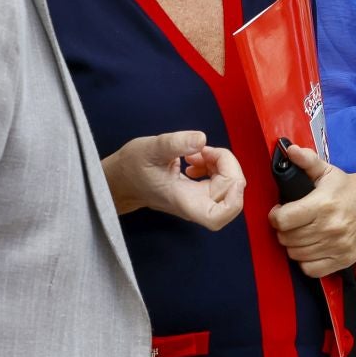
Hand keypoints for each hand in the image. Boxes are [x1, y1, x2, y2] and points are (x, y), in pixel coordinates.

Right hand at [104, 131, 244, 229]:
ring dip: (221, 165)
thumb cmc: (132, 167)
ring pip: (227, 186)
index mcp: (184, 201)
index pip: (217, 217)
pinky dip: (215, 165)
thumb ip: (176, 143)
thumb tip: (202, 139)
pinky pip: (220, 181)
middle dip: (227, 168)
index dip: (233, 200)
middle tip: (205, 151)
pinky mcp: (198, 190)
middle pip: (229, 196)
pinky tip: (197, 158)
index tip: (230, 177)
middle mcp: (195, 204)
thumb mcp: (151, 149)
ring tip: (198, 153)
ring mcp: (198, 199)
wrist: (121, 178)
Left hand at [268, 145, 355, 278]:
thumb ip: (307, 161)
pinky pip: (311, 269)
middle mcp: (330, 227)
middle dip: (283, 231)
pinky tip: (308, 249)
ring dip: (292, 245)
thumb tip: (290, 150)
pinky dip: (305, 262)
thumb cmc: (346, 189)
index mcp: (323, 204)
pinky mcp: (342, 259)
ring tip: (298, 234)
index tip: (279, 212)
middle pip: (287, 239)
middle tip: (288, 224)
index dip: (275, 216)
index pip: (284, 220)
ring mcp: (337, 246)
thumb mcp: (328, 172)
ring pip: (296, 255)